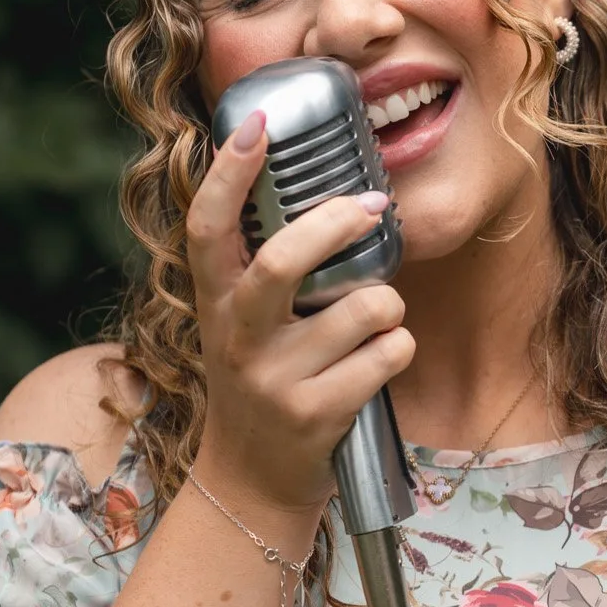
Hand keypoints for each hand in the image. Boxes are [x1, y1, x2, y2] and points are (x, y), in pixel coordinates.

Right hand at [183, 109, 414, 516]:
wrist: (250, 482)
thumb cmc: (264, 385)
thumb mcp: (243, 326)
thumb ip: (267, 272)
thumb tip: (328, 200)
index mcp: (216, 303)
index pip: (208, 225)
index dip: (229, 172)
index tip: (257, 124)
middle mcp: (236, 336)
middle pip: (284, 260)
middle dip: (337, 225)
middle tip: (371, 208)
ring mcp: (273, 378)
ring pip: (362, 308)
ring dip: (389, 306)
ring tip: (379, 320)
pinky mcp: (315, 414)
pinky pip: (388, 355)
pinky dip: (399, 349)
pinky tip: (380, 363)